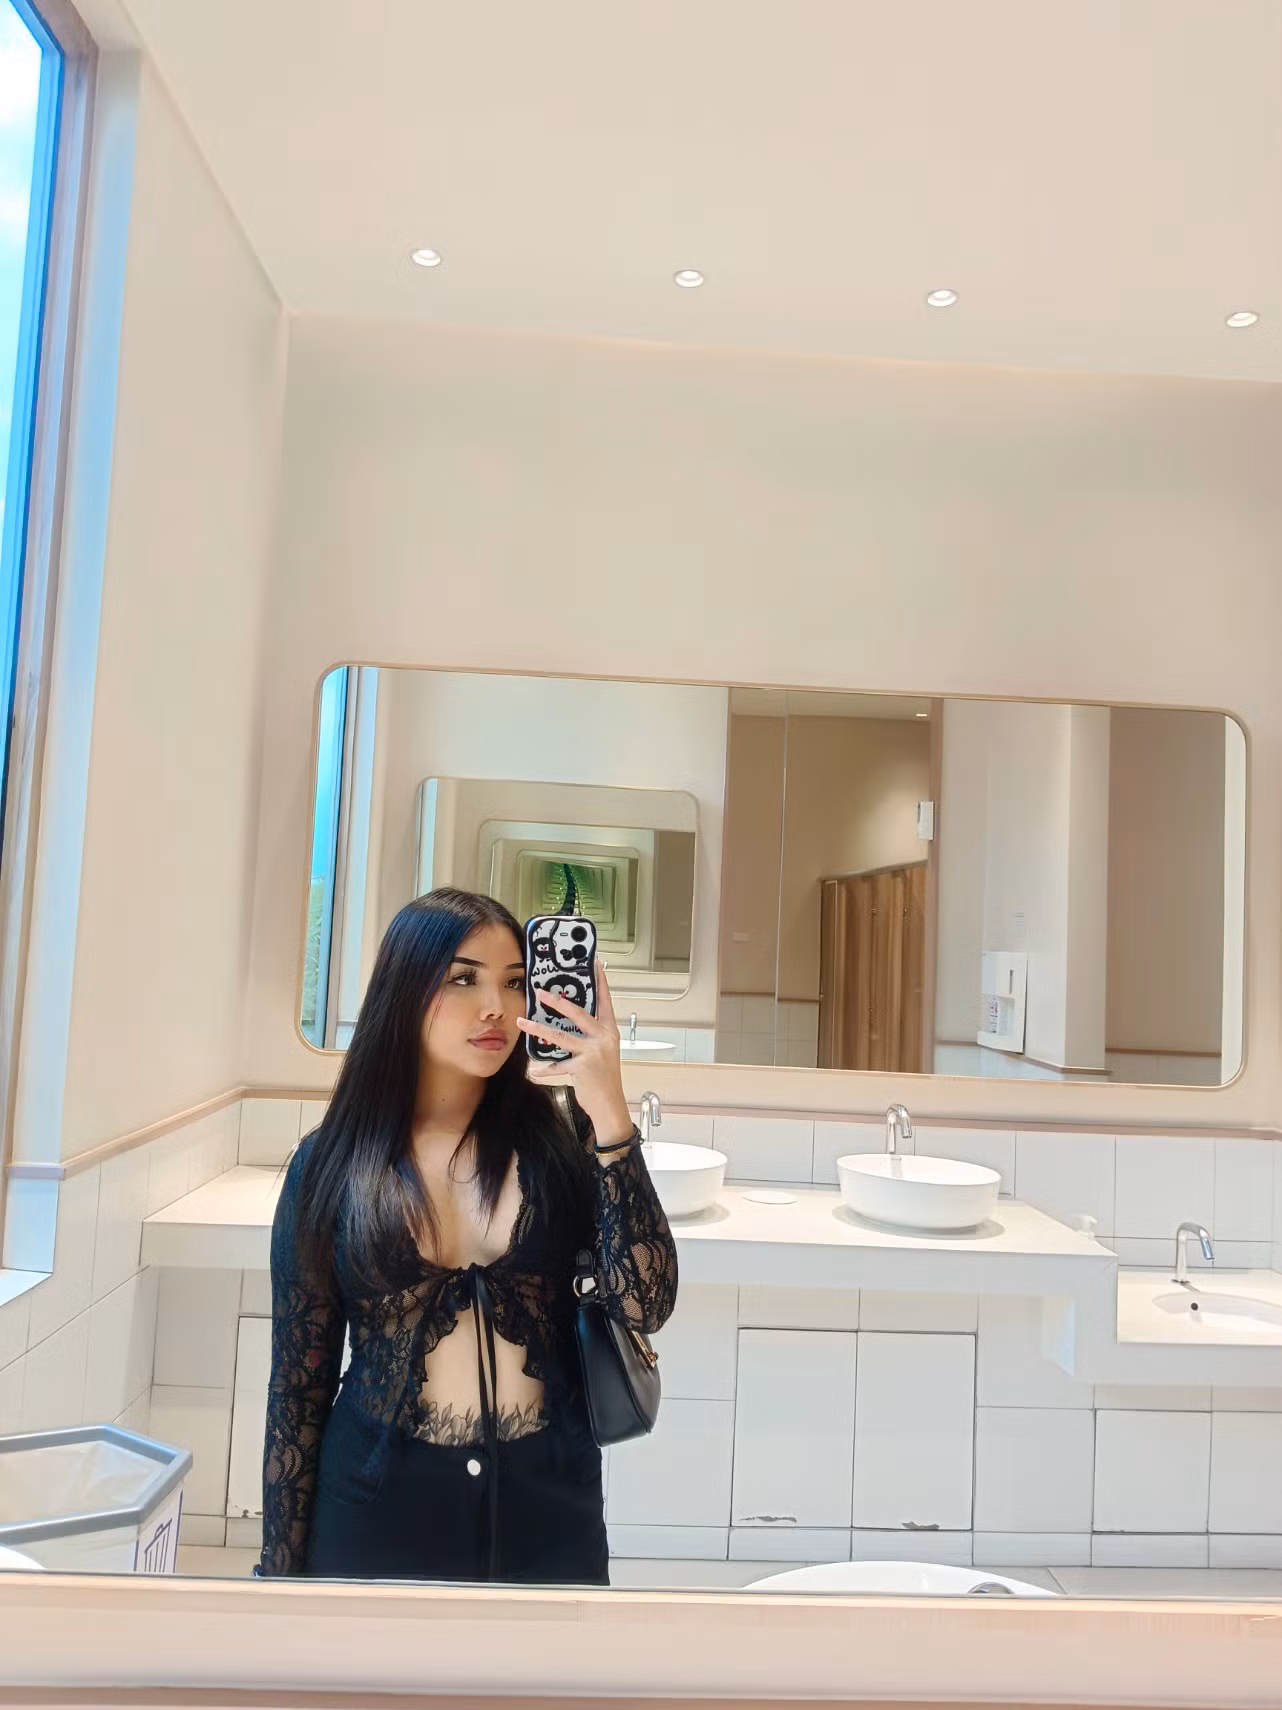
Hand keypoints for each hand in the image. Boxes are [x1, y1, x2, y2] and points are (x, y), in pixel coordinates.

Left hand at [517, 960, 633, 1148]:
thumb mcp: (603, 1051)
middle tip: (540, 991)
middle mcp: (603, 1037)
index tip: (595, 964)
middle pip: (577, 1013)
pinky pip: (557, 1065)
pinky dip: (545, 1069)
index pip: (605, 1000)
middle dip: (557, 1001)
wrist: (610, 1105)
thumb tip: (570, 1022)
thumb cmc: (605, 1078)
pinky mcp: (581, 1067)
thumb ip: (591, 1035)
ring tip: (522, 1023)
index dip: (600, 982)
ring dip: (538, 1029)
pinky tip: (535, 1070)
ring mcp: (592, 1052)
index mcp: (609, 1030)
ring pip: (560, 1036)